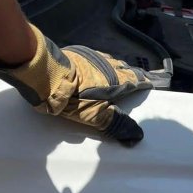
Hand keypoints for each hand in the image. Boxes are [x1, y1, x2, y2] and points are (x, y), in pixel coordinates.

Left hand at [0, 25, 168, 145]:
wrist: (40, 74)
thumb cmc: (71, 97)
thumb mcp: (95, 115)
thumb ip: (116, 124)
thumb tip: (137, 137)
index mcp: (114, 79)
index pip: (135, 79)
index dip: (143, 81)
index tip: (152, 81)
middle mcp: (104, 64)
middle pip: (121, 68)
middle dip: (129, 73)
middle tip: (133, 78)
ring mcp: (87, 57)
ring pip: (106, 61)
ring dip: (112, 67)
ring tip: (115, 72)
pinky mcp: (71, 54)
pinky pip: (90, 58)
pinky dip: (95, 64)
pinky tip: (90, 67)